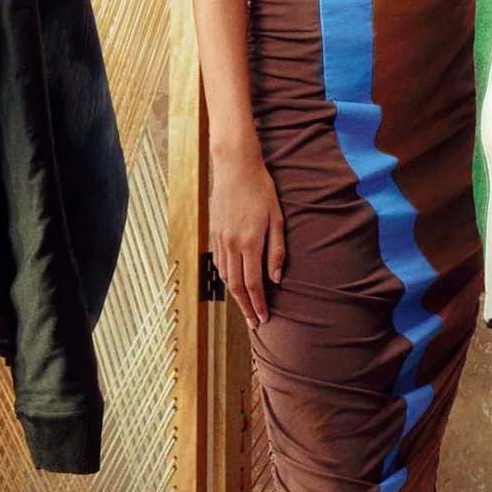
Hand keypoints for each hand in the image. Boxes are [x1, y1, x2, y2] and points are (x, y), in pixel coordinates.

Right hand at [209, 145, 284, 328]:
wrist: (235, 168)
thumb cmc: (261, 190)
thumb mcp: (277, 219)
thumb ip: (277, 250)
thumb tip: (276, 278)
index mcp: (250, 242)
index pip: (254, 284)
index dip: (259, 304)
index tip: (264, 319)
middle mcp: (232, 245)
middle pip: (237, 286)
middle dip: (246, 307)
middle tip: (255, 323)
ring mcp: (220, 240)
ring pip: (226, 277)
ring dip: (235, 296)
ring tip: (246, 308)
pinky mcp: (214, 233)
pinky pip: (220, 263)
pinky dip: (227, 279)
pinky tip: (235, 284)